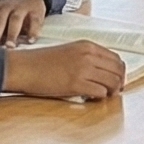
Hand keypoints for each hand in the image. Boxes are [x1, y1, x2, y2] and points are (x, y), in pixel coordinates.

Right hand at [2, 40, 125, 101]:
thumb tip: (102, 72)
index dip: (119, 71)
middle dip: (119, 82)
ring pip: (112, 82)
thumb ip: (86, 58)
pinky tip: (90, 97)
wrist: (24, 67)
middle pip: (118, 70)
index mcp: (87, 45)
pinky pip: (100, 92)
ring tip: (103, 95)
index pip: (116, 58)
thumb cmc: (42, 62)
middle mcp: (88, 55)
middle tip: (113, 91)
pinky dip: (99, 97)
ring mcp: (83, 69)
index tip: (116, 80)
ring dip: (111, 91)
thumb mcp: (68, 51)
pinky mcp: (76, 84)